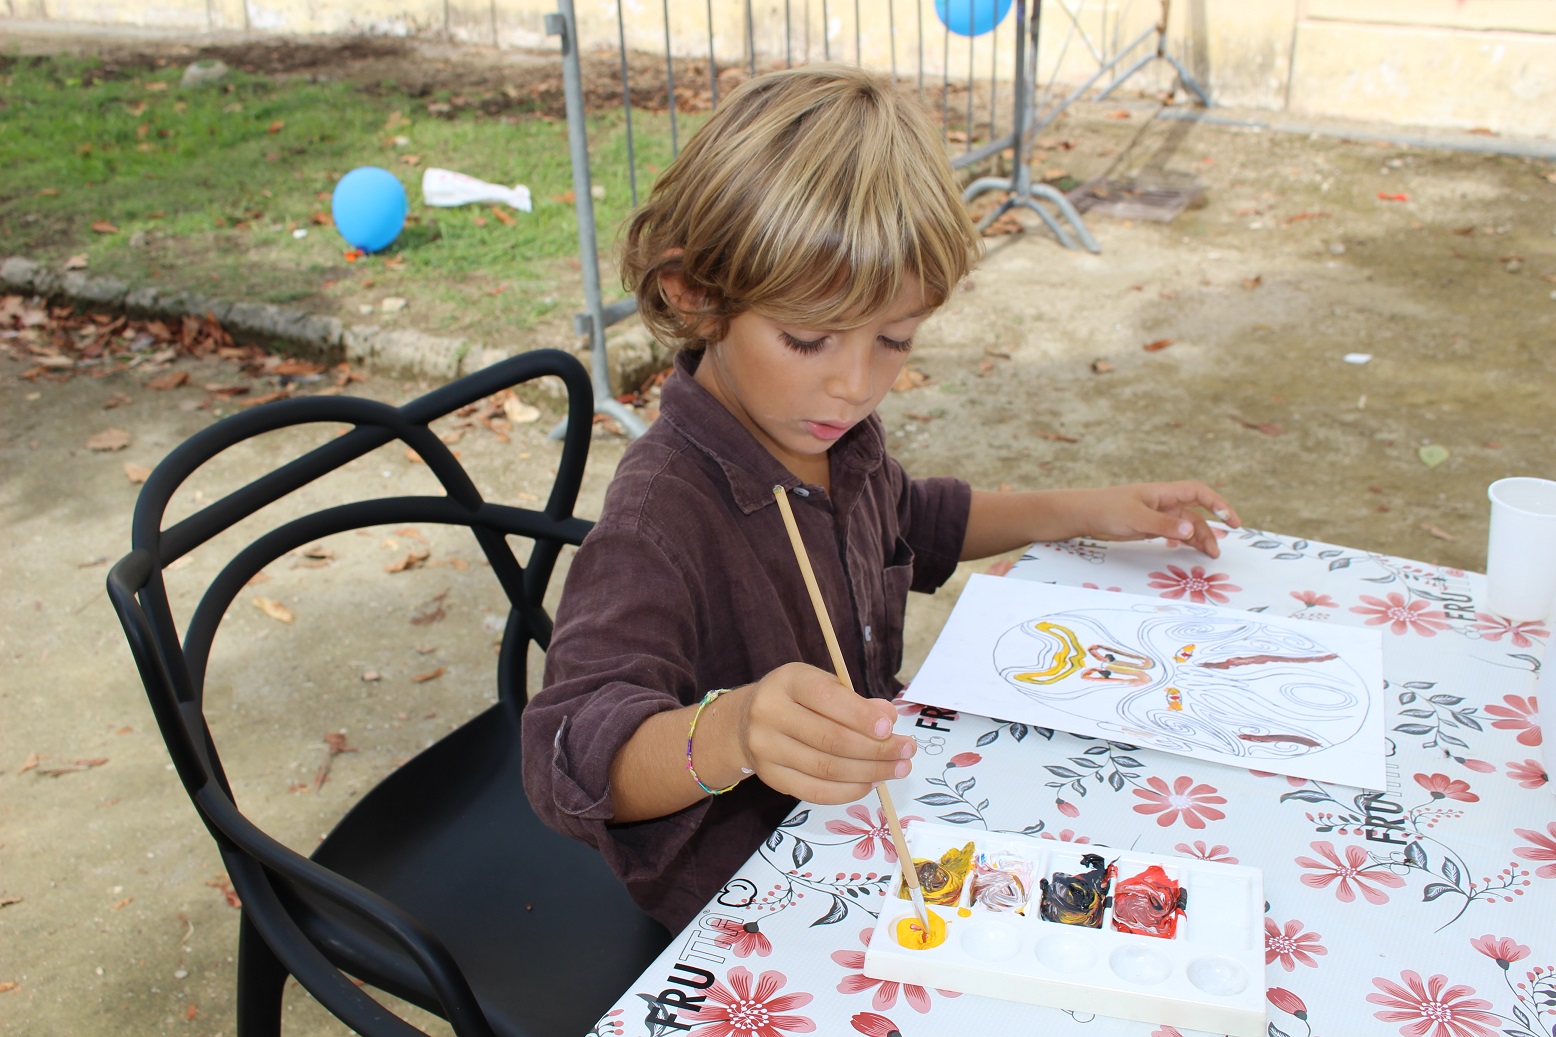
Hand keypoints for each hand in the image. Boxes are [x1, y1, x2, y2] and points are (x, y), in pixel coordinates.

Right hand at [734, 662, 914, 803]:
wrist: (746, 722)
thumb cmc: (797, 700)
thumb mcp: (823, 685)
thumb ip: (855, 701)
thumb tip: (889, 719)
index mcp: (788, 681)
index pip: (827, 698)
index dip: (861, 715)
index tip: (890, 728)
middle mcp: (770, 713)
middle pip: (830, 739)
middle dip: (876, 749)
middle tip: (906, 752)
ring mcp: (766, 748)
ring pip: (826, 768)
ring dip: (869, 772)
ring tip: (896, 769)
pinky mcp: (770, 777)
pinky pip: (815, 791)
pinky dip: (848, 791)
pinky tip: (870, 783)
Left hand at [1071, 481, 1239, 557]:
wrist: (1084, 514)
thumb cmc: (1107, 509)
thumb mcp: (1135, 518)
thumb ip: (1163, 525)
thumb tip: (1192, 531)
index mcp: (1164, 493)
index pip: (1198, 493)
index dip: (1218, 504)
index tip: (1232, 521)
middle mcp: (1164, 502)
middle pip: (1196, 513)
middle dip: (1212, 528)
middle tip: (1219, 549)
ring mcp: (1158, 515)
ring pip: (1186, 526)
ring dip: (1199, 539)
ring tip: (1210, 555)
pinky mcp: (1150, 526)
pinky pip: (1174, 533)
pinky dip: (1184, 541)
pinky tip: (1189, 551)